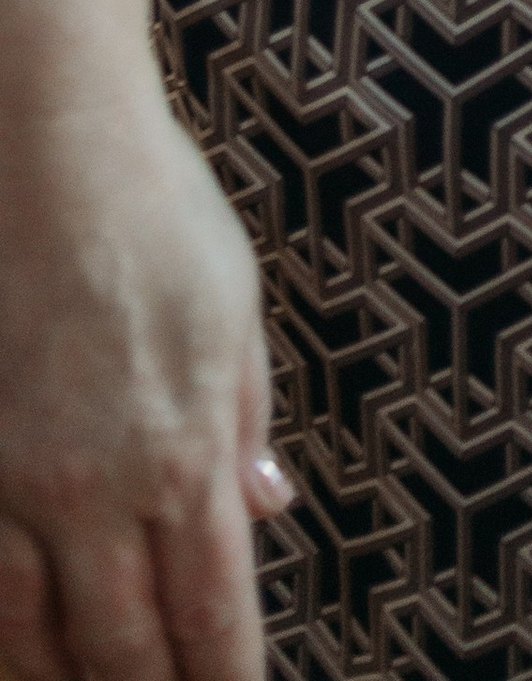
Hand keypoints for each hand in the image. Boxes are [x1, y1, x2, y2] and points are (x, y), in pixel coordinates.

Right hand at [0, 79, 286, 680]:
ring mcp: (11, 481)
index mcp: (185, 450)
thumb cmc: (151, 211)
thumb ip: (244, 422)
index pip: (209, 611)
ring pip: (27, 636)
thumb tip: (266, 511)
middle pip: (121, 645)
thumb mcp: (234, 308)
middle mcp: (96, 487)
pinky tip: (13, 642)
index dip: (221, 676)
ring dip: (60, 676)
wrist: (41, 145)